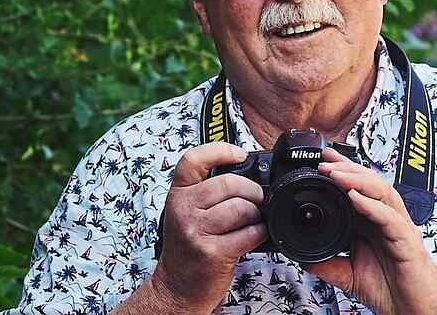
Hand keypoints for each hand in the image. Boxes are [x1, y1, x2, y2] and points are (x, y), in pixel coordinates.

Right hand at [151, 142, 267, 312]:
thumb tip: (249, 171)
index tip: (240, 155)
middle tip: (256, 200)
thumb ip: (208, 190)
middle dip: (252, 191)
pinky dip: (259, 233)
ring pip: (240, 207)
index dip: (220, 150)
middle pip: (228, 183)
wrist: (177, 287)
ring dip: (256, 214)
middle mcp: (183, 210)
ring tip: (252, 221)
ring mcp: (195, 231)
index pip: (193, 159)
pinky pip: (248, 233)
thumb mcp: (187, 211)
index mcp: (178, 194)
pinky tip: (253, 236)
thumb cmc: (189, 246)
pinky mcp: (211, 253)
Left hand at [302, 148, 436, 314]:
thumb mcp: (349, 276)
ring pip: (381, 193)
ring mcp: (399, 228)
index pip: (358, 189)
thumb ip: (328, 263)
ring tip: (336, 174)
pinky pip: (390, 218)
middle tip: (324, 161)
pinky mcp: (407, 241)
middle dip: (347, 168)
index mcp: (374, 223)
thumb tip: (302, 255)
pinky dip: (372, 206)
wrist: (415, 309)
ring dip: (358, 180)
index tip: (320, 162)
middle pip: (370, 183)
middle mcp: (388, 220)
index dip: (342, 172)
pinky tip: (355, 198)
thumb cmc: (392, 289)